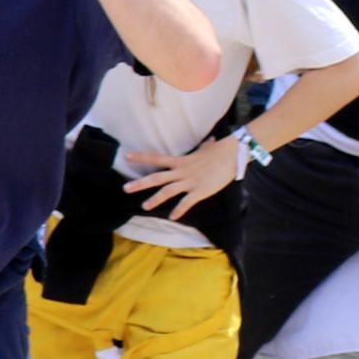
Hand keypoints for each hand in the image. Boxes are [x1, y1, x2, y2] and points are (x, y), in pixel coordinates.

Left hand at [120, 137, 243, 220]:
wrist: (233, 155)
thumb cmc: (221, 151)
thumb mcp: (207, 148)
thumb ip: (203, 147)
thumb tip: (210, 141)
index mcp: (180, 160)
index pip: (156, 158)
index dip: (141, 157)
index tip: (126, 156)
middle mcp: (182, 171)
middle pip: (157, 177)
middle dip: (140, 183)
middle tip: (125, 188)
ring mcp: (190, 181)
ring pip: (168, 191)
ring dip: (155, 199)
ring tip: (144, 207)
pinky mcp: (201, 191)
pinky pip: (187, 202)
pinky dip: (180, 210)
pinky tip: (173, 217)